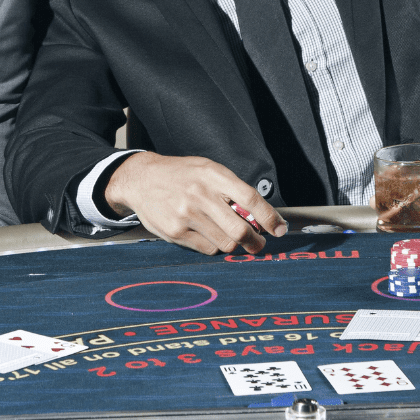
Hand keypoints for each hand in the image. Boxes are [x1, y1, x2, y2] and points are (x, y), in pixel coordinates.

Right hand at [103, 152, 287, 254]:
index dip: (269, 217)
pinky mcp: (176, 232)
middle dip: (255, 242)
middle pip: (239, 229)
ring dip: (234, 245)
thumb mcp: (207, 170)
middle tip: (259, 244)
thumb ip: (231, 189)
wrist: (141, 179)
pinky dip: (214, 246)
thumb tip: (259, 215)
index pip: (249, 198)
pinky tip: (208, 236)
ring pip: (225, 243)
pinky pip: (207, 249)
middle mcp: (200, 195)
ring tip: (231, 238)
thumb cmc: (180, 174)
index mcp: (212, 175)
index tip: (279, 228)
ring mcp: (186, 215)